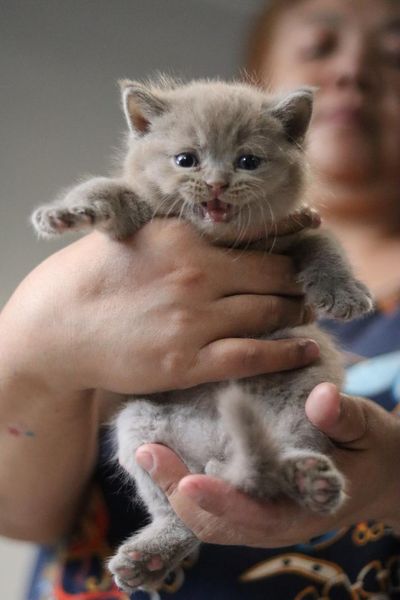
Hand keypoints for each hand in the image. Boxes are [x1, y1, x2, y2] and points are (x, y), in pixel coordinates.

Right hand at [10, 219, 317, 394]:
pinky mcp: (187, 362)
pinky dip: (286, 354)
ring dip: (297, 314)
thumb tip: (219, 230)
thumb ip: (181, 233)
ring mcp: (193, 319)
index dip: (291, 239)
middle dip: (298, 282)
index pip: (256, 235)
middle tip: (310, 288)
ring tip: (308, 314)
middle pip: (273, 276)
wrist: (55, 328)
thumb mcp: (135, 235)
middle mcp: (196, 274)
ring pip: (269, 313)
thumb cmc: (91, 278)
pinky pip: (252, 356)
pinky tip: (307, 351)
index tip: (312, 239)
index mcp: (184, 237)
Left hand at [135, 383, 399, 546]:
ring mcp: (256, 513)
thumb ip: (345, 419)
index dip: (223, 503)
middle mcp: (272, 519)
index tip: (189, 483)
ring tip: (145, 450)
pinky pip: (207, 500)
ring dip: (171, 486)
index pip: (257, 516)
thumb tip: (321, 398)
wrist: (376, 472)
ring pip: (204, 515)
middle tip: (147, 453)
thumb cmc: (372, 450)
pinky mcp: (247, 498)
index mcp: (303, 510)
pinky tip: (164, 450)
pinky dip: (181, 481)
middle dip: (177, 492)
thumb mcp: (368, 431)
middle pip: (216, 523)